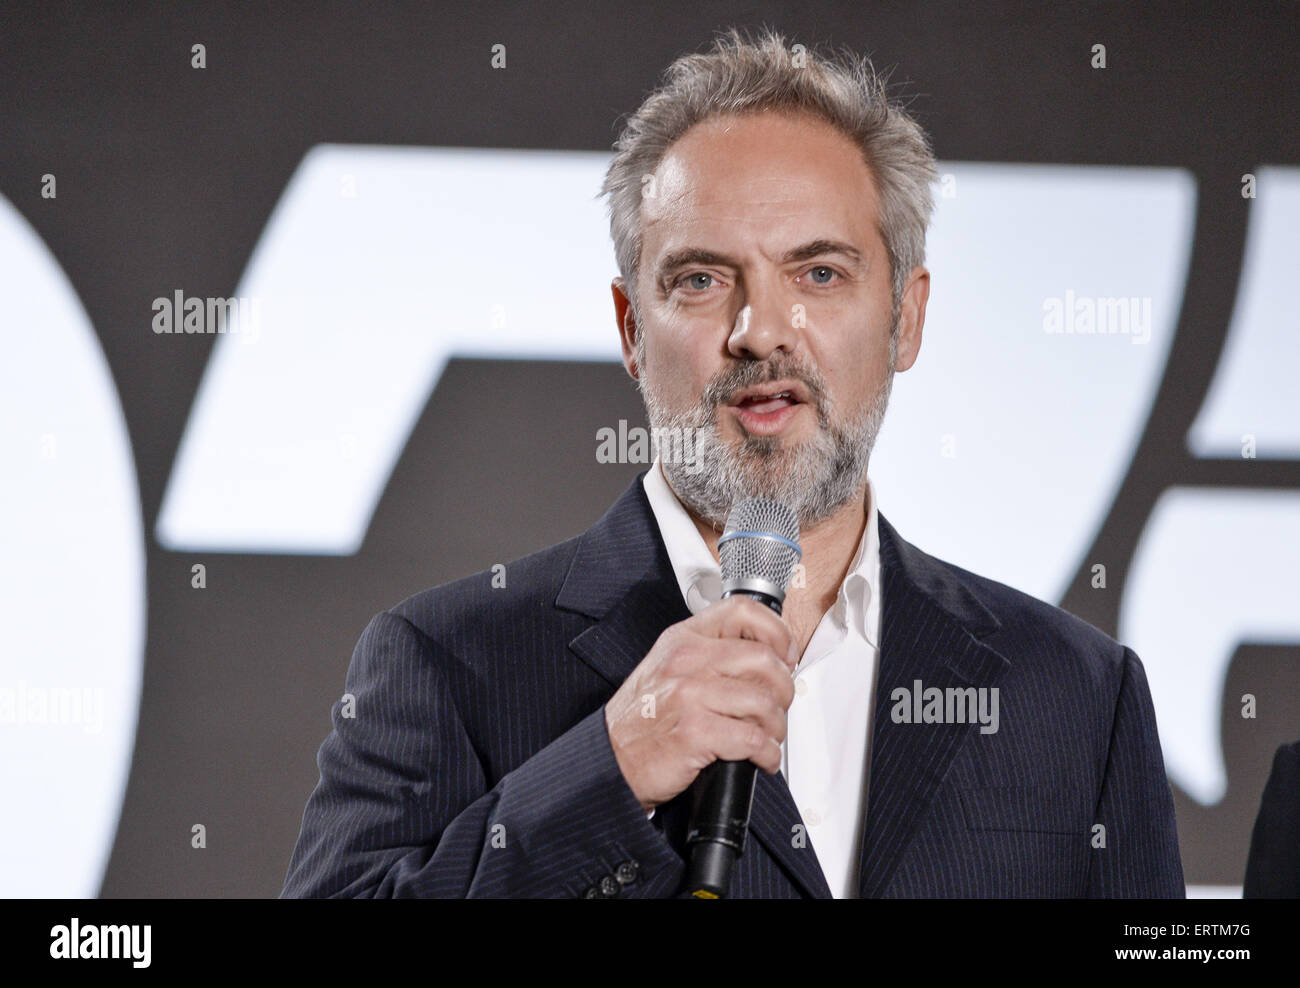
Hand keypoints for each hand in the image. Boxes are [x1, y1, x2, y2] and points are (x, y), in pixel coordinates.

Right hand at [604, 595, 797, 811]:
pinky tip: (761, 758)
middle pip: (764, 660)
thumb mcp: (668, 667)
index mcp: (683, 639)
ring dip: (776, 727)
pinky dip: (767, 754)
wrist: (611, 758)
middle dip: (784, 690)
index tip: (784, 654)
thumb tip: (764, 658)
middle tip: (778, 707)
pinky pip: (753, 740)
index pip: (741, 611)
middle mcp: (686, 661)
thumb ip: (709, 654)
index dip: (776, 632)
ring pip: (764, 702)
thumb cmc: (642, 718)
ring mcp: (689, 696)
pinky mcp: (694, 733)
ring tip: (767, 737)